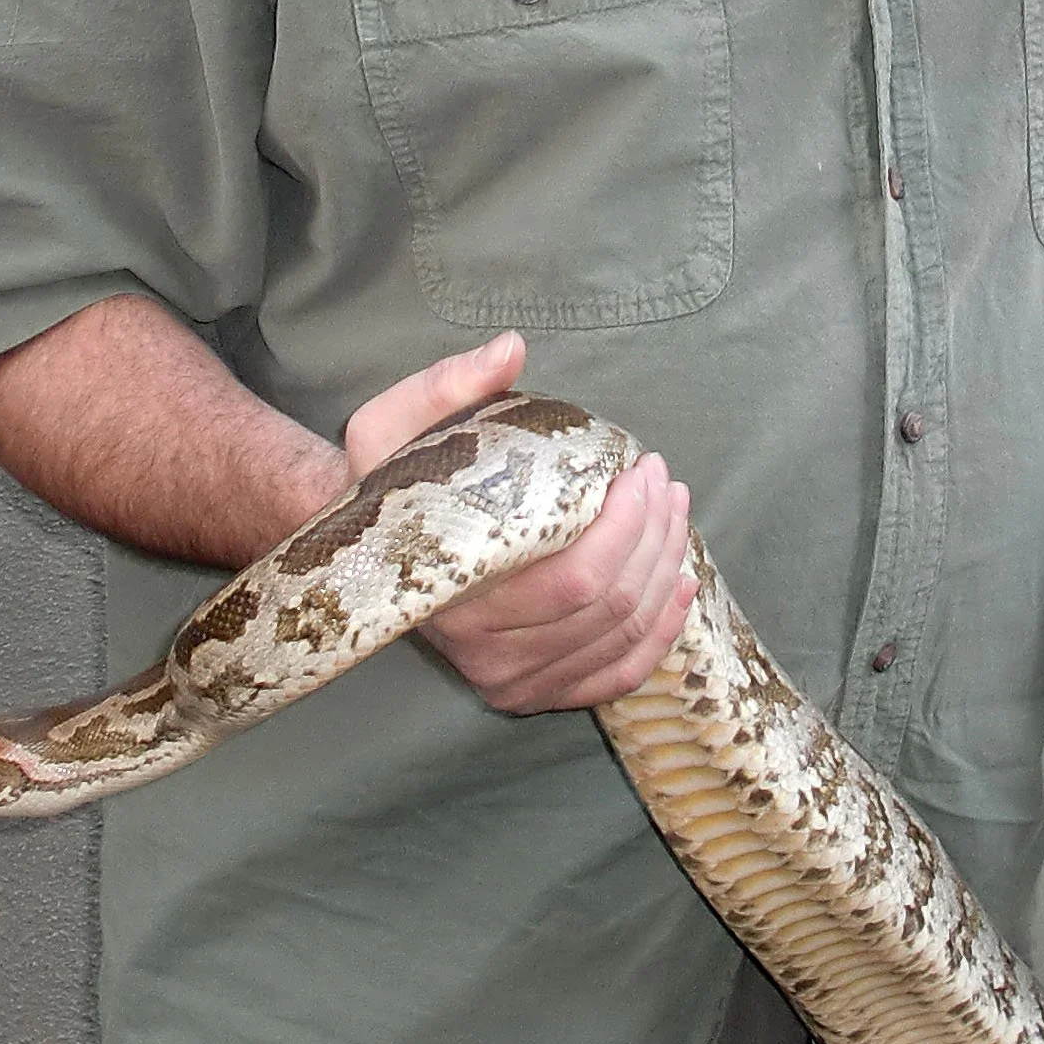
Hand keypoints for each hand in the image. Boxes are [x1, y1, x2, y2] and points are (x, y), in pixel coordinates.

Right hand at [342, 333, 697, 715]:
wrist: (362, 552)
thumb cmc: (385, 483)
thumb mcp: (391, 426)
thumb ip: (447, 386)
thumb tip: (511, 349)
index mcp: (457, 594)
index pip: (575, 579)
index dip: (628, 526)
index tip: (643, 467)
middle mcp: (485, 653)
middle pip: (610, 606)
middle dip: (655, 535)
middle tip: (666, 481)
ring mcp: (512, 681)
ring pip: (623, 636)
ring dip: (665, 570)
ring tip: (675, 511)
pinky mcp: (534, 693)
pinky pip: (617, 676)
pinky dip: (661, 631)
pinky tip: (681, 582)